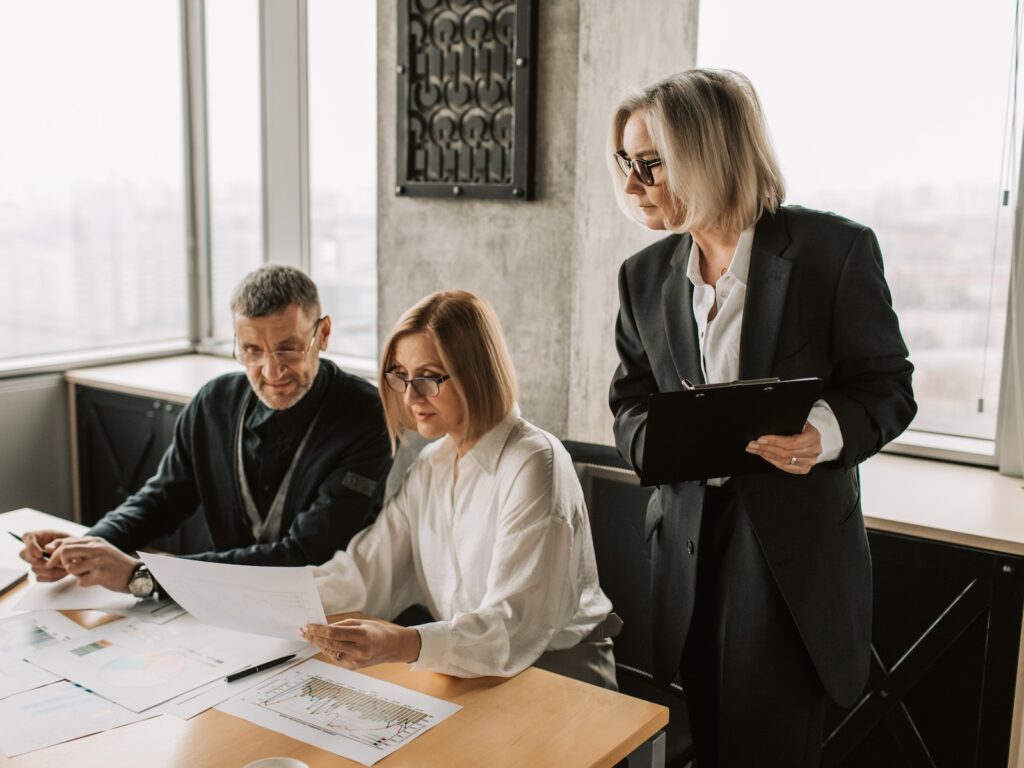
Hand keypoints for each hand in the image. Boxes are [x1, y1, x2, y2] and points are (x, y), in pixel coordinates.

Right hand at [18, 530, 71, 581]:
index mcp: (37, 536)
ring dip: (49, 570)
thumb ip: (58, 543)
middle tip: (52, 564)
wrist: (77, 555)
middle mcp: (32, 548)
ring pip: (33, 568)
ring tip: (64, 568)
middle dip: (38, 561)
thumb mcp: (66, 539)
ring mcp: (34, 561)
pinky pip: (39, 577)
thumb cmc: (70, 543)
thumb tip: (48, 549)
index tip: (40, 554)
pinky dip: (51, 577)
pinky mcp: (39, 572)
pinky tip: (62, 573)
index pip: (27, 537)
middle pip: (24, 555)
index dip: (31, 547)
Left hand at [51, 537, 138, 591]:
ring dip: (74, 574)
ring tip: (85, 574)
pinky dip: (84, 583)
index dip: (54, 551)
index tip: (51, 560)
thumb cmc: (115, 563)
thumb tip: (59, 549)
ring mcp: (99, 561)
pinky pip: (80, 581)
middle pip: (65, 552)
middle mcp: (96, 548)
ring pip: (71, 568)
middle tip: (62, 568)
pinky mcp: (101, 575)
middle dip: (59, 562)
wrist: (135, 574)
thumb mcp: (100, 550)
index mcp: (95, 541)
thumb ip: (83, 548)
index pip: (67, 541)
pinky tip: (94, 580)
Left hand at [300, 619, 421, 669]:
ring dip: (317, 644)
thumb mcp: (361, 623)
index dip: (317, 630)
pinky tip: (321, 644)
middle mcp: (359, 651)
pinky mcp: (353, 667)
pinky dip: (327, 650)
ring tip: (309, 636)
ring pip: (330, 652)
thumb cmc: (377, 632)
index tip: (306, 626)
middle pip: (329, 644)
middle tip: (302, 631)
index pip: (333, 634)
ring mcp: (356, 661)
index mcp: (362, 636)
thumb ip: (342, 626)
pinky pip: (335, 658)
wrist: (392, 647)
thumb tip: (323, 628)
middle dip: (313, 637)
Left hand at [746, 421, 821, 475]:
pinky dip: (772, 461)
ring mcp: (809, 462)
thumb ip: (787, 424)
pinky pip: (785, 467)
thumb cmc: (802, 427)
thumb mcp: (798, 421)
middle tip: (751, 445)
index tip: (760, 439)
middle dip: (766, 448)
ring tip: (753, 450)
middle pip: (785, 453)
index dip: (774, 441)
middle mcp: (813, 451)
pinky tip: (763, 456)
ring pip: (783, 461)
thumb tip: (767, 426)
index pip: (791, 442)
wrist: (813, 438)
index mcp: (813, 436)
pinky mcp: (804, 469)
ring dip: (766, 455)